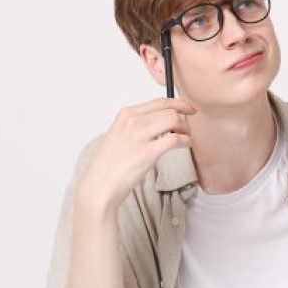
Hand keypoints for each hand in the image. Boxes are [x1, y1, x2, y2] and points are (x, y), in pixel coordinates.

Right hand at [77, 97, 195, 216]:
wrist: (99, 186)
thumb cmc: (109, 165)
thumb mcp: (118, 135)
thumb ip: (136, 124)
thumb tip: (161, 121)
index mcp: (125, 115)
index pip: (159, 101)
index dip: (178, 103)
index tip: (188, 109)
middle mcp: (132, 122)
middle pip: (169, 110)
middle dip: (183, 119)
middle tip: (186, 130)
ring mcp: (139, 136)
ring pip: (174, 120)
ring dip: (185, 129)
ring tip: (185, 138)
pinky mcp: (147, 153)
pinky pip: (175, 139)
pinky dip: (186, 141)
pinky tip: (185, 145)